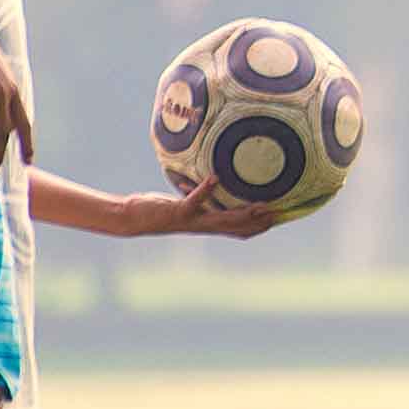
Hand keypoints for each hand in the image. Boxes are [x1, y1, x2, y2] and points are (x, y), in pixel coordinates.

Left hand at [140, 189, 286, 239]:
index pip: (237, 230)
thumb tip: (213, 183)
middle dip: (257, 222)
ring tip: (259, 204)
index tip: (277, 219)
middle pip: (235, 227)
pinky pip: (194, 200)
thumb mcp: (182, 205)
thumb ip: (199, 199)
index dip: (257, 227)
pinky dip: (205, 190)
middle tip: (277, 214)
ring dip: (241, 213)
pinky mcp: (178, 211)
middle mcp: (201, 226)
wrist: (132, 220)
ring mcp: (191, 220)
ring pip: (222, 219)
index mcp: (204, 225)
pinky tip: (215, 178)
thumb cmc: (156, 210)